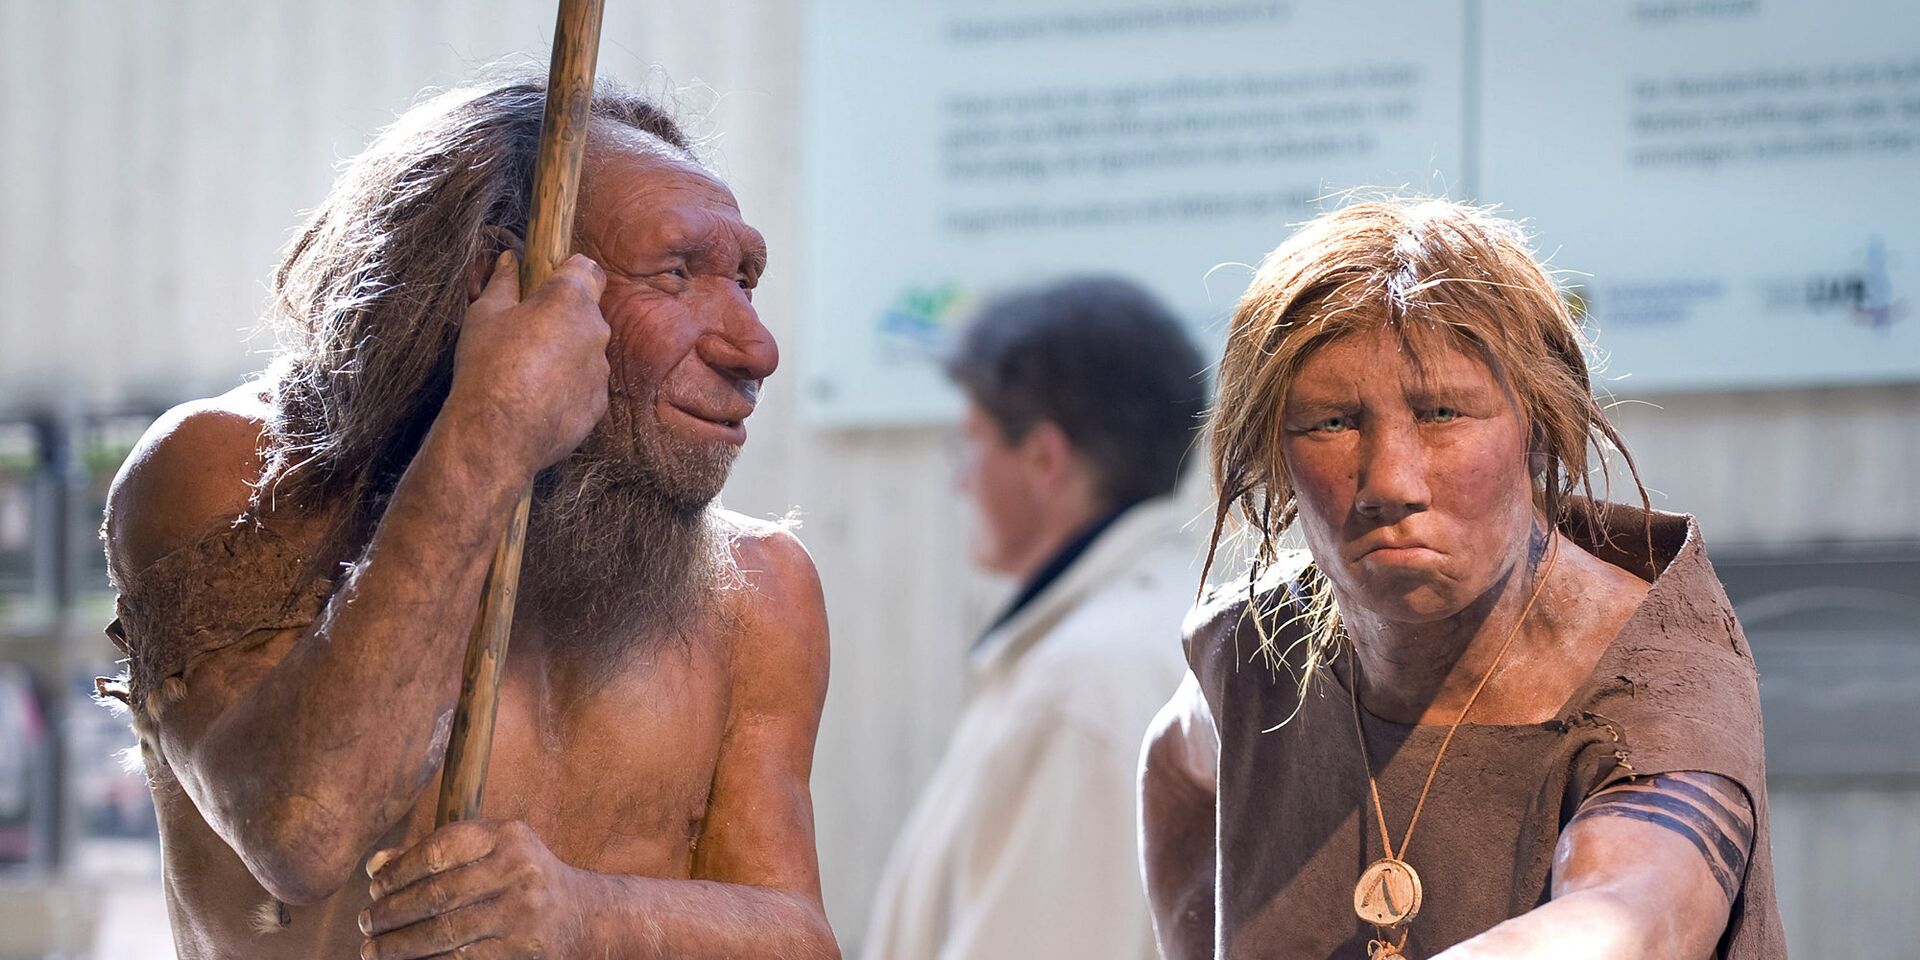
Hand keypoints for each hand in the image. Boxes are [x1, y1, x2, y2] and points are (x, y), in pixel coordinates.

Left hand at [359, 819, 588, 959]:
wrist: (583, 915)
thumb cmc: (523, 879)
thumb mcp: (491, 852)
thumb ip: (437, 854)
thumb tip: (375, 867)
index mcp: (508, 836)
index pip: (439, 850)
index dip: (398, 872)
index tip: (373, 889)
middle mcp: (519, 869)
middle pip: (437, 894)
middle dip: (392, 912)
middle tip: (366, 923)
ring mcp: (523, 912)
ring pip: (444, 932)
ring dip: (400, 945)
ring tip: (374, 950)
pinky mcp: (521, 950)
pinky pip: (460, 959)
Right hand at [447, 251, 611, 479]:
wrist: (496, 435)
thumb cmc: (487, 366)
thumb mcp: (484, 315)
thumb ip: (503, 283)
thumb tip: (509, 261)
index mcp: (569, 300)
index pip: (587, 268)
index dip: (568, 272)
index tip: (547, 283)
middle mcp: (595, 331)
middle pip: (584, 312)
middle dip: (560, 317)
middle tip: (525, 333)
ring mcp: (601, 369)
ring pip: (586, 350)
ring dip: (565, 354)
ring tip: (527, 373)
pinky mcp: (599, 403)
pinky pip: (586, 384)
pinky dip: (568, 386)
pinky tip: (537, 398)